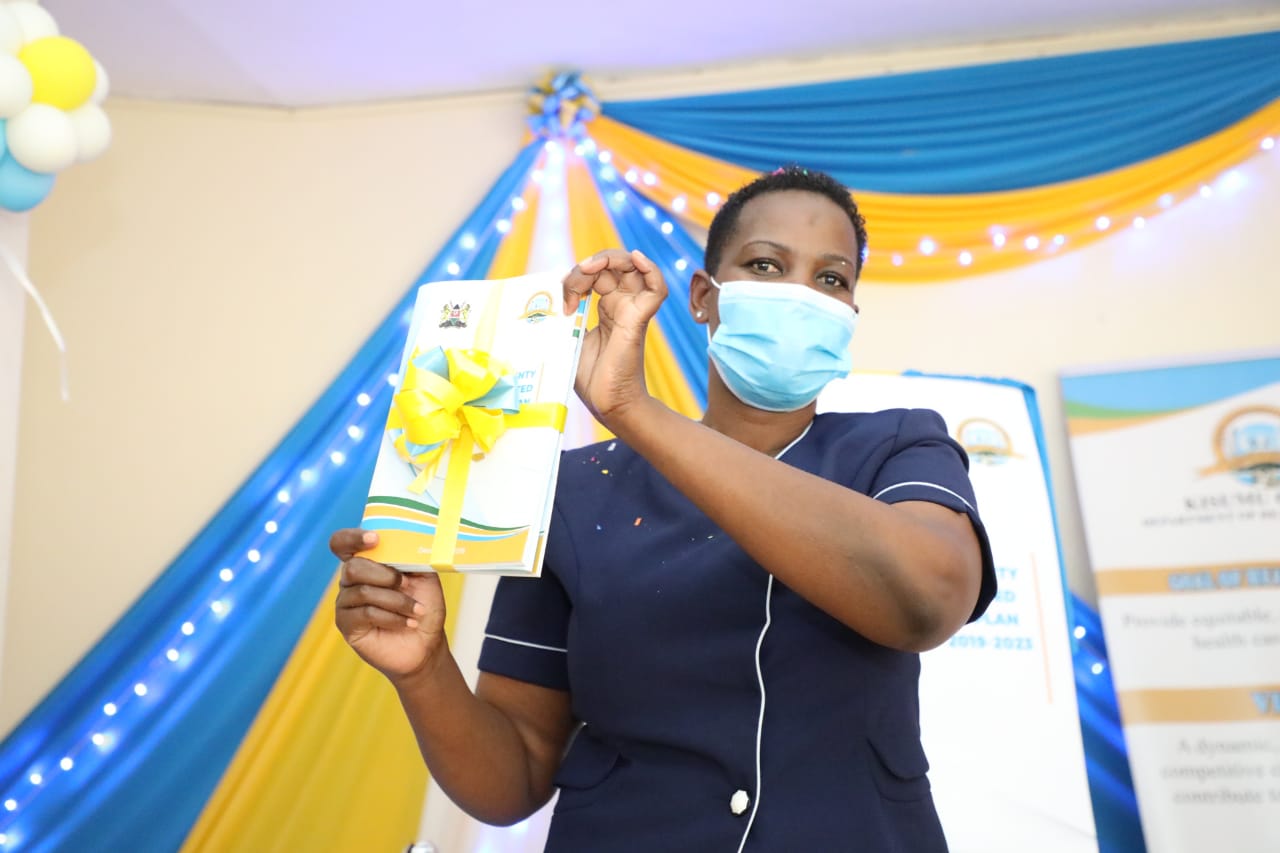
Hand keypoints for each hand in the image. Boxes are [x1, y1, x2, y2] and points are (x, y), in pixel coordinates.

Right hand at [332, 529, 447, 682]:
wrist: (426, 643)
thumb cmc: (424, 606)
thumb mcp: (424, 575)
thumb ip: (411, 556)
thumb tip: (405, 541)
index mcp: (367, 562)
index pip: (343, 543)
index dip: (352, 537)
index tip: (375, 538)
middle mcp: (351, 580)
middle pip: (353, 567)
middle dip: (386, 576)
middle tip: (407, 585)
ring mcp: (346, 602)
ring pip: (363, 591)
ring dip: (396, 601)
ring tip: (416, 611)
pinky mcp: (346, 624)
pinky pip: (365, 613)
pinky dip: (391, 617)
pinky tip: (406, 623)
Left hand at [563, 249, 666, 425]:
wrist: (607, 403)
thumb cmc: (591, 378)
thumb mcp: (569, 338)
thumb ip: (564, 317)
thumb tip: (544, 301)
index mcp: (606, 308)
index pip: (596, 274)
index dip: (576, 277)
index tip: (563, 301)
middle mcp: (621, 305)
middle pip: (613, 265)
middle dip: (590, 264)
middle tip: (573, 281)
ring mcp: (631, 310)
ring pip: (633, 267)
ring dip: (611, 259)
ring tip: (592, 267)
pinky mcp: (638, 320)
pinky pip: (656, 289)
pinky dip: (650, 269)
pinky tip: (636, 258)